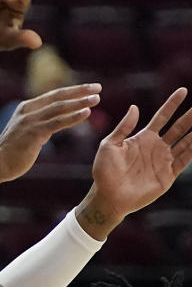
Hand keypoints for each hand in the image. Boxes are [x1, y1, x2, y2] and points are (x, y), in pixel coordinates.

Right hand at [0, 84, 101, 186]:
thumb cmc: (10, 153)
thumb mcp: (23, 132)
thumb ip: (37, 124)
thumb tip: (51, 123)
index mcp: (26, 109)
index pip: (53, 96)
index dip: (72, 91)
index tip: (88, 89)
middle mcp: (28, 111)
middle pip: (58, 97)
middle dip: (79, 91)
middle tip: (98, 88)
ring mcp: (30, 121)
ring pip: (59, 107)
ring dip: (80, 102)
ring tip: (96, 99)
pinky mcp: (34, 133)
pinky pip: (57, 123)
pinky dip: (73, 117)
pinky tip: (86, 113)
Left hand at [81, 88, 191, 232]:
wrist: (108, 196)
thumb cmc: (104, 171)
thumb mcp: (109, 145)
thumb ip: (123, 127)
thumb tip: (134, 107)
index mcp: (143, 137)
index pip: (162, 116)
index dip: (172, 104)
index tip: (183, 90)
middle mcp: (157, 147)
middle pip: (178, 127)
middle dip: (190, 116)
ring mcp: (164, 160)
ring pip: (185, 141)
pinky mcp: (168, 175)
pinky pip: (185, 159)